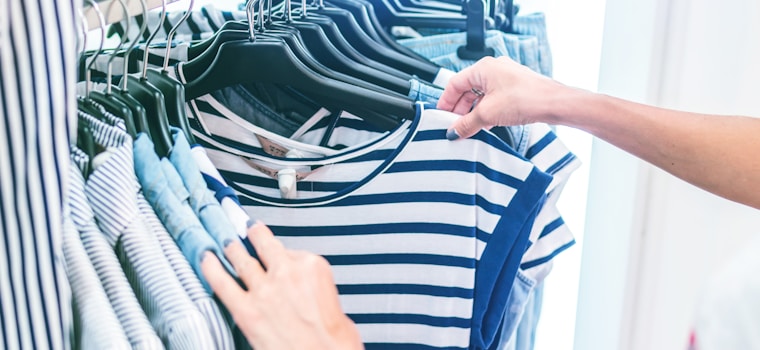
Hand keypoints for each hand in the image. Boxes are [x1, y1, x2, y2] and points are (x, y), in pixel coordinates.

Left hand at [201, 221, 362, 349]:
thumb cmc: (335, 342)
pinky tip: (206, 259)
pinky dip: (211, 269)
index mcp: (312, 267)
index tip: (280, 255)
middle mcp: (286, 273)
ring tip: (226, 241)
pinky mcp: (247, 311)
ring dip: (232, 248)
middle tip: (248, 228)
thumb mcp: (335, 303)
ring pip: (242, 260)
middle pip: (265, 246)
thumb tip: (304, 294)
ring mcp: (264, 290)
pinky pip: (222, 283)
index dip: (284, 255)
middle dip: (254, 234)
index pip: (293, 252)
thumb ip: (314, 290)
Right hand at [437, 56, 564, 139]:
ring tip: (469, 128)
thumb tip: (453, 131)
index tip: (441, 116)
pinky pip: (493, 99)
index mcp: (483, 68)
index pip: (455, 84)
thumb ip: (466, 124)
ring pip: (481, 95)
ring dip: (473, 111)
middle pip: (467, 89)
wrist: (554, 103)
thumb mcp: (487, 114)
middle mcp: (494, 69)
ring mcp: (506, 78)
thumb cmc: (526, 98)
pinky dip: (486, 111)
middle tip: (454, 125)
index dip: (446, 101)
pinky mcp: (515, 88)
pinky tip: (485, 124)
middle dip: (459, 108)